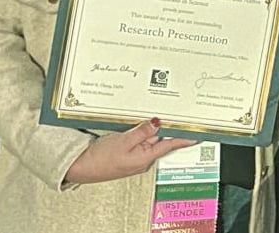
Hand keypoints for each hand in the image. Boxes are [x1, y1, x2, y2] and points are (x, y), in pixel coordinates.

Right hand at [64, 118, 192, 185]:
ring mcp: (135, 154)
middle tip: (175, 111)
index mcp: (145, 158)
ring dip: (150, 126)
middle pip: (159, 137)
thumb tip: (158, 122)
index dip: (184, 138)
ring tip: (151, 114)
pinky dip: (140, 129)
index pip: (169, 145)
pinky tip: (137, 122)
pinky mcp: (127, 150)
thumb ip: (142, 131)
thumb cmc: (99, 160)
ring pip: (148, 136)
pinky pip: (138, 138)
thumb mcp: (123, 141)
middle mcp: (143, 158)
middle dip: (165, 125)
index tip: (197, 134)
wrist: (80, 167)